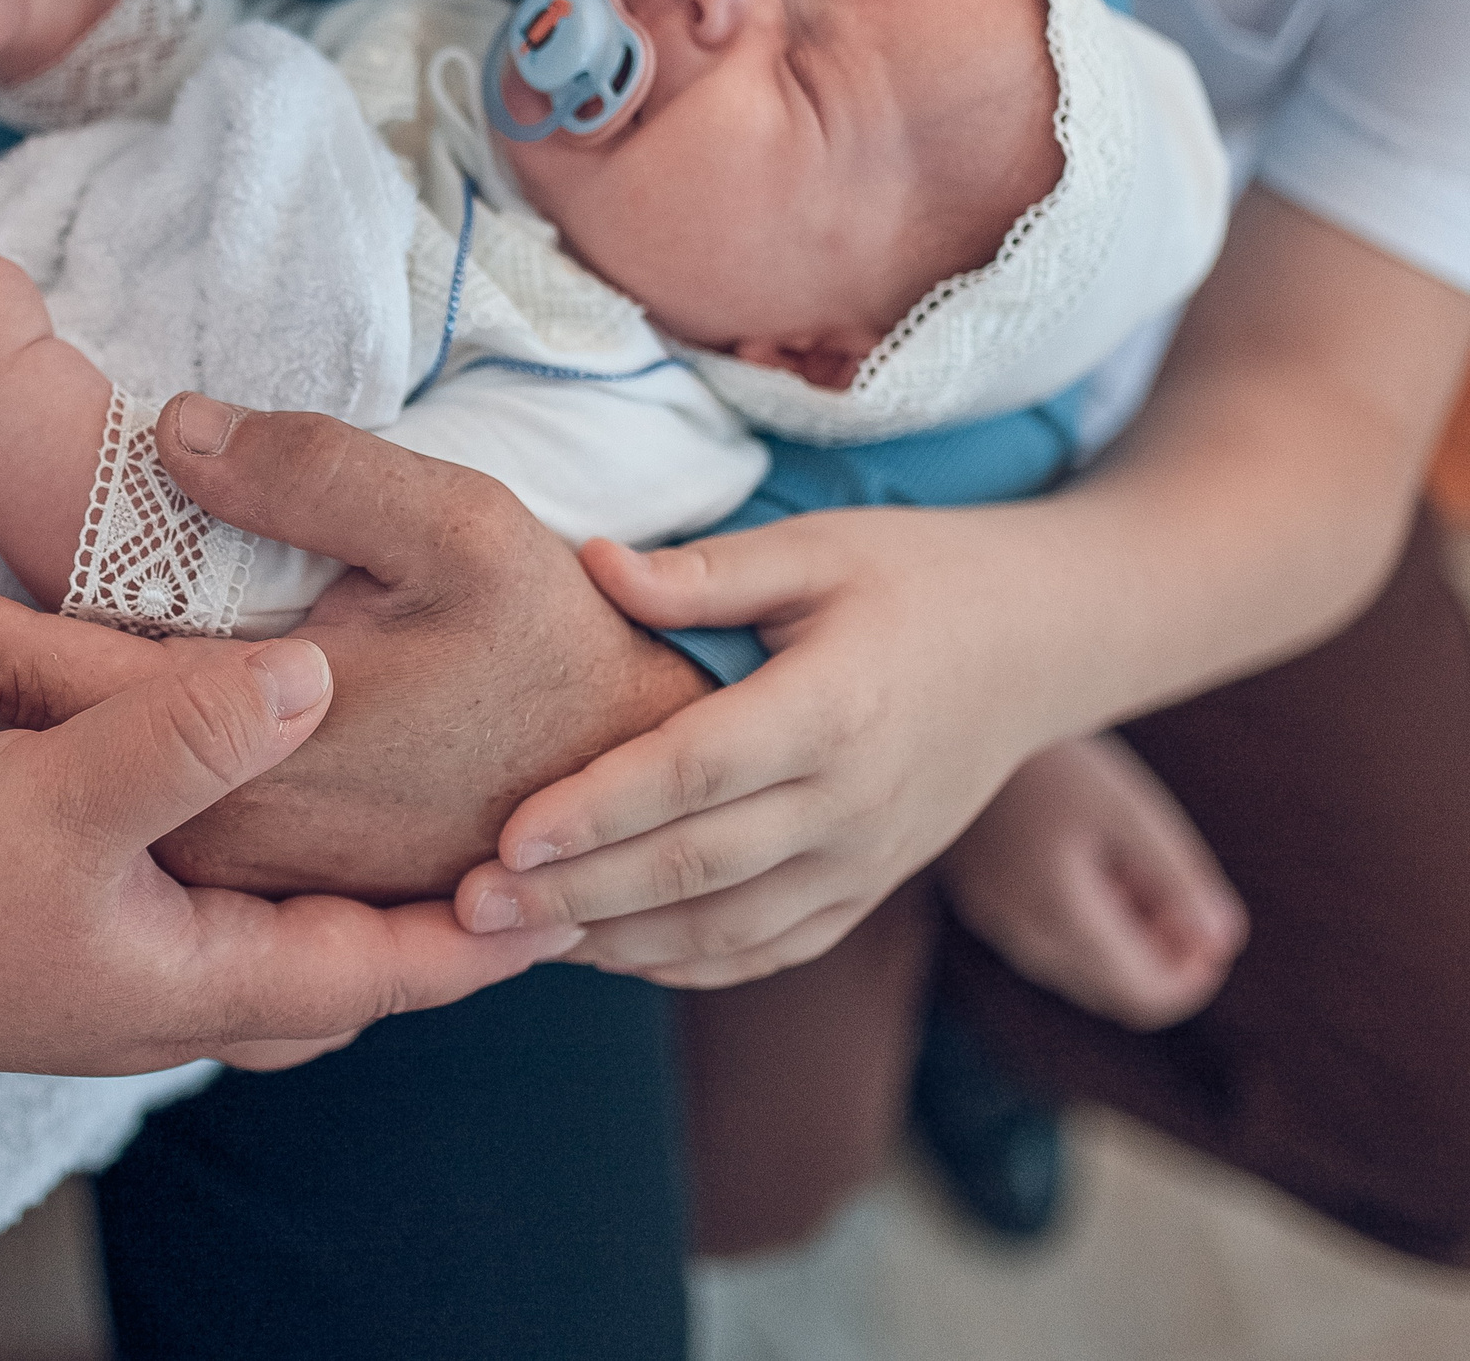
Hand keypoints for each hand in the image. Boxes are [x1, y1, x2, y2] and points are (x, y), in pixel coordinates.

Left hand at [0, 392, 714, 904]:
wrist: (628, 796)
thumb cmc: (551, 661)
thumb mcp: (463, 534)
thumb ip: (316, 474)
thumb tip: (168, 431)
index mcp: (238, 738)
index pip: (29, 670)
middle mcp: (207, 817)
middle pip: (9, 744)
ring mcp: (225, 852)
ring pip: (46, 786)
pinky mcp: (255, 855)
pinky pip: (98, 805)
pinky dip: (18, 746)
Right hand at [0, 634, 587, 1080]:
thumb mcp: (61, 794)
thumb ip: (188, 732)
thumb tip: (311, 674)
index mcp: (208, 979)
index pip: (393, 969)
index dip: (491, 936)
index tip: (576, 890)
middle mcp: (182, 997)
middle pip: (352, 977)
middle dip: (439, 938)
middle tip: (523, 879)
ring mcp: (127, 982)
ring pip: (285, 958)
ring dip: (358, 912)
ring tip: (428, 853)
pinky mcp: (79, 948)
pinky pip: (219, 931)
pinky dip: (274, 894)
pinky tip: (264, 828)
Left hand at [457, 513, 1079, 988]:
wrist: (1043, 641)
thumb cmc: (913, 576)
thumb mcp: (817, 548)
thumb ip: (704, 571)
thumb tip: (593, 564)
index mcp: (835, 706)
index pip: (696, 772)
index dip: (598, 809)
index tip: (507, 833)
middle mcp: (855, 801)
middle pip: (695, 868)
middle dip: (574, 896)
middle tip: (469, 906)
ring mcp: (867, 860)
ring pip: (724, 929)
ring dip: (612, 944)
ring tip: (510, 936)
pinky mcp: (868, 890)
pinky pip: (766, 949)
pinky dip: (679, 964)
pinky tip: (598, 953)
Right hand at [940, 734, 1246, 1031]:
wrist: (948, 721)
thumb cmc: (1049, 758)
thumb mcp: (1128, 810)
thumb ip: (1179, 881)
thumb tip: (1223, 941)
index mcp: (1062, 918)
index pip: (1147, 997)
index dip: (1195, 975)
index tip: (1213, 923)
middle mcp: (1021, 935)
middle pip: (1115, 988)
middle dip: (1160, 951)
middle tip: (1169, 878)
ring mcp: (994, 920)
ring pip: (1081, 966)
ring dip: (1122, 934)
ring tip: (1123, 856)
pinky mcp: (980, 899)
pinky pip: (1048, 939)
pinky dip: (1085, 919)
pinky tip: (1084, 853)